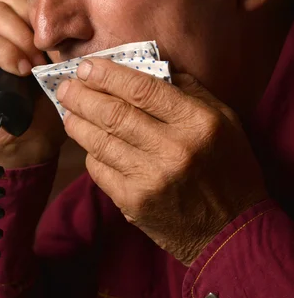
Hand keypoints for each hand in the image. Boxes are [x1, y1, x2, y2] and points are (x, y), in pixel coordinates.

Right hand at [0, 0, 65, 167]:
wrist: (29, 140)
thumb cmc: (53, 101)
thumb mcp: (67, 61)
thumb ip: (63, 34)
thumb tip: (77, 12)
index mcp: (23, 19)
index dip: (43, 1)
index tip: (64, 30)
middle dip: (31, 17)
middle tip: (47, 48)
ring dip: (20, 38)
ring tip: (34, 66)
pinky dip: (4, 52)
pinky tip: (20, 71)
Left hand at [57, 58, 267, 264]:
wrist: (231, 231)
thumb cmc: (228, 166)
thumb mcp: (223, 119)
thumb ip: (188, 90)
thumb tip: (147, 67)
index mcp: (197, 122)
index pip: (142, 89)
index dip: (108, 75)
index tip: (87, 66)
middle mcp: (173, 149)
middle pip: (114, 113)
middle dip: (82, 96)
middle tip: (65, 86)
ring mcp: (151, 178)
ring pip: (100, 141)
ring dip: (77, 122)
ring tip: (68, 109)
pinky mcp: (134, 203)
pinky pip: (100, 170)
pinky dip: (90, 152)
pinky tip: (87, 142)